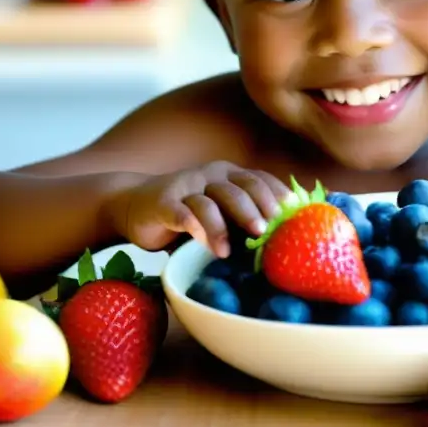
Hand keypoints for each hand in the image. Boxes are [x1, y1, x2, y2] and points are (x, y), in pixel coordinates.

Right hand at [115, 161, 292, 256]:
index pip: (258, 179)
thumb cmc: (186, 213)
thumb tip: (282, 239)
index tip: (294, 211)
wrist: (133, 204)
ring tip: (231, 251)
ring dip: (224, 226)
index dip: (277, 193)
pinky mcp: (164, 203)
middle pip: (240, 188)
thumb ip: (241, 218)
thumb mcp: (217, 211)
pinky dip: (196, 229)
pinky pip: (183, 214)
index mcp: (228, 175)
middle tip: (267, 229)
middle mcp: (211, 175)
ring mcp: (187, 186)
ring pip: (211, 202)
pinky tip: (206, 246)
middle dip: (257, 207)